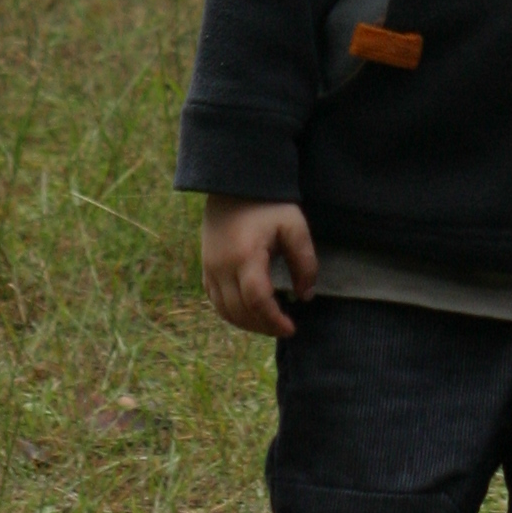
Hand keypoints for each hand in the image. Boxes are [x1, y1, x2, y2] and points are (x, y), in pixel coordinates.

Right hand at [201, 195, 316, 338]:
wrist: (233, 184)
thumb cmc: (268, 203)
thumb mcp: (294, 225)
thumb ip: (305, 261)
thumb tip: (305, 295)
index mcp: (245, 256)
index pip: (257, 301)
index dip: (274, 320)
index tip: (292, 328)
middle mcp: (222, 267)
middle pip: (240, 311)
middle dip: (264, 326)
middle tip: (285, 327)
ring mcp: (210, 268)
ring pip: (225, 310)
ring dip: (248, 323)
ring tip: (270, 322)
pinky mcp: (206, 267)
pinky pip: (215, 301)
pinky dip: (232, 313)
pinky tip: (250, 312)